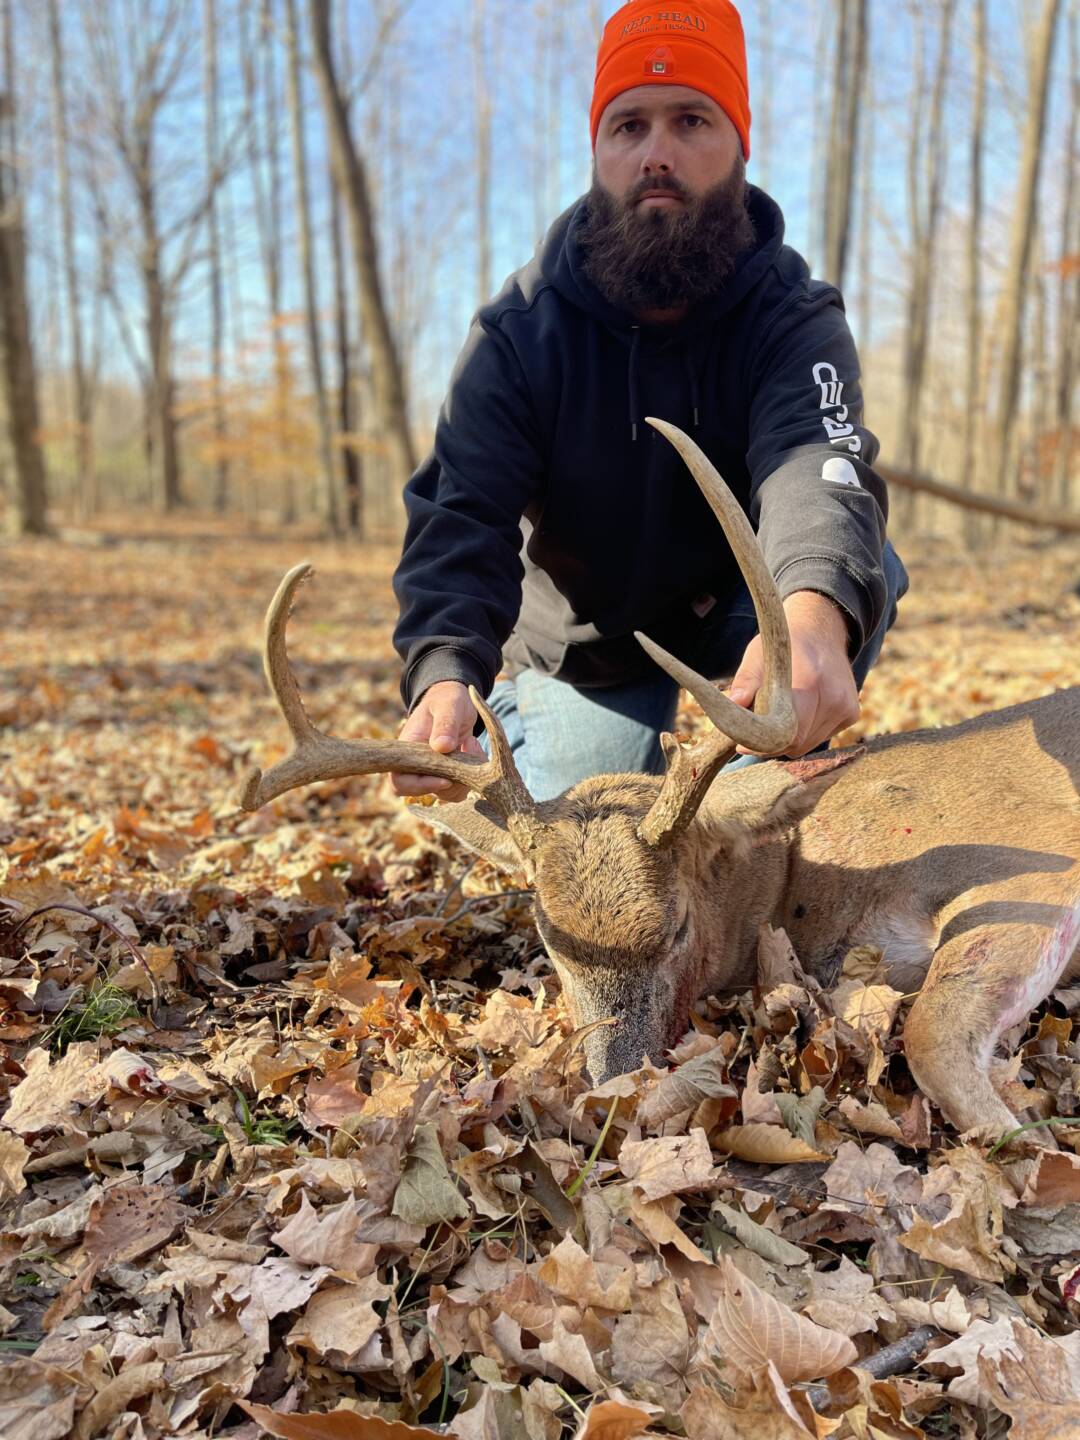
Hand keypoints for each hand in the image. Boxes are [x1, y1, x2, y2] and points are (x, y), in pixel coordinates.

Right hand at [391, 680, 483, 799]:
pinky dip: (474, 775)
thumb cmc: (447, 699)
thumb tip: (441, 746)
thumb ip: (445, 723)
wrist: (457, 701)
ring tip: (471, 744)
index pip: (400, 781)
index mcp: (408, 750)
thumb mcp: (448, 704)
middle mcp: (417, 765)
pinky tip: (474, 748)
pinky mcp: (450, 774)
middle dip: (451, 781)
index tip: (446, 779)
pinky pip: (461, 787)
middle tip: (467, 751)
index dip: (419, 786)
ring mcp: (434, 771)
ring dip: (465, 777)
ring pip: (446, 793)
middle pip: (424, 793)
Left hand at [728, 591, 858, 756]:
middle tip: (755, 732)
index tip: (744, 743)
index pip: (789, 734)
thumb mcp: (757, 655)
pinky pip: (822, 736)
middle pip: (799, 743)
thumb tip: (735, 703)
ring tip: (778, 717)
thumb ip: (746, 681)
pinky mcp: (852, 713)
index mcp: (810, 682)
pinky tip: (799, 712)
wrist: (821, 630)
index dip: (765, 744)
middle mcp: (834, 697)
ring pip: (810, 743)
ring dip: (790, 739)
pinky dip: (806, 732)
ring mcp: (847, 707)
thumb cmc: (784, 644)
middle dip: (774, 744)